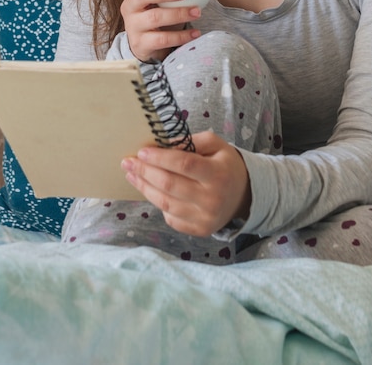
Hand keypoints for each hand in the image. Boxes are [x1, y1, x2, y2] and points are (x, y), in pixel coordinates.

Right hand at [120, 0, 201, 61]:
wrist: (146, 44)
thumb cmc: (156, 13)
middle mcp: (129, 7)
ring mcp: (133, 26)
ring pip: (154, 17)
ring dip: (179, 14)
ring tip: (196, 12)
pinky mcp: (141, 43)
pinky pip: (162, 39)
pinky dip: (181, 36)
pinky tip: (195, 33)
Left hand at [121, 131, 251, 237]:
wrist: (244, 195)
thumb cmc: (225, 165)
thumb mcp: (216, 145)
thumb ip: (191, 141)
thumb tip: (162, 145)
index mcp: (218, 174)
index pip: (184, 164)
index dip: (160, 158)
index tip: (141, 151)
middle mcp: (213, 199)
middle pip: (170, 185)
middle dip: (144, 172)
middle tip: (127, 162)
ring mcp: (206, 218)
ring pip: (166, 203)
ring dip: (144, 188)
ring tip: (131, 175)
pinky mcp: (199, 230)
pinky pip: (170, 218)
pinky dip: (157, 203)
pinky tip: (150, 190)